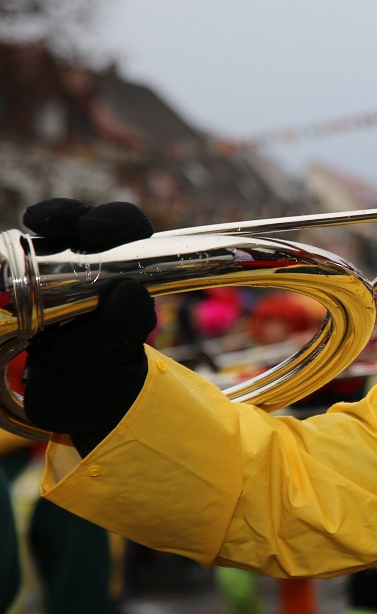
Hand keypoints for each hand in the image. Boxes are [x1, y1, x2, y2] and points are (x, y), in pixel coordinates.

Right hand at [22, 200, 156, 453]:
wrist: (64, 399)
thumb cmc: (101, 372)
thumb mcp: (116, 353)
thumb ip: (126, 325)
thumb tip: (128, 290)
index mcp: (128, 272)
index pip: (128, 231)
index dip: (114, 220)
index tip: (93, 228)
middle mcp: (95, 263)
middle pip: (85, 222)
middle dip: (67, 214)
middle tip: (45, 221)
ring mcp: (57, 269)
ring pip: (50, 233)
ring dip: (41, 223)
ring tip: (28, 226)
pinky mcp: (23, 281)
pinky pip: (15, 259)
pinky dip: (5, 256)